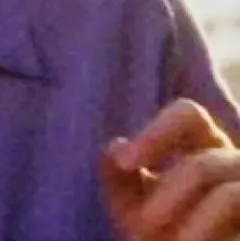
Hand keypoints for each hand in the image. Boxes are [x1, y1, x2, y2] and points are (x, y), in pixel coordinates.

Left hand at [103, 98, 239, 239]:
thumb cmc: (163, 237)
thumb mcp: (135, 210)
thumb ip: (121, 179)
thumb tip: (117, 147)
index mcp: (206, 148)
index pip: (189, 115)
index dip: (158, 131)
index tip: (124, 161)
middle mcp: (234, 166)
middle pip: (204, 163)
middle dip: (168, 194)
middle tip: (141, 223)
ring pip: (229, 195)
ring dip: (194, 222)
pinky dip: (211, 235)